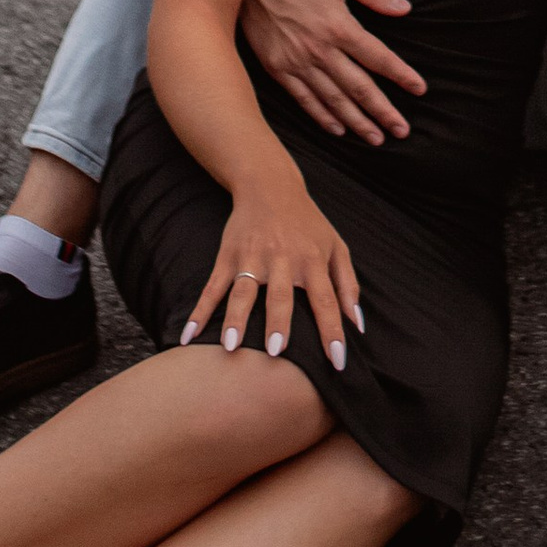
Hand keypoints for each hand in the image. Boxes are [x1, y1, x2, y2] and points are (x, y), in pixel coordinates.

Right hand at [181, 177, 363, 367]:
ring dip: (236, 319)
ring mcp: (251, 257)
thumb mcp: (336, 247)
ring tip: (230, 347)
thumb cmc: (308, 224)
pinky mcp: (228, 256)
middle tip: (276, 352)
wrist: (270, 185)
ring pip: (243, 291)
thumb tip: (357, 326)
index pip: (325, 299)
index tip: (337, 360)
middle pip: (280, 295)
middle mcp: (282, 258)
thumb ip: (348, 285)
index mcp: (312, 259)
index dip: (332, 330)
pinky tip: (189, 336)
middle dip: (278, 322)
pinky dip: (200, 312)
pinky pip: (212, 287)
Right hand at [242, 0, 426, 143]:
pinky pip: (303, 99)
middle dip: (383, 111)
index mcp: (338, 25)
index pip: (378, 57)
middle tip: (402, 131)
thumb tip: (404, 8)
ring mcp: (296, 62)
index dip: (401, 75)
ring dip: (357, 122)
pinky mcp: (277, 68)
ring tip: (376, 139)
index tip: (419, 89)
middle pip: (359, 87)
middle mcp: (319, 49)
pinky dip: (322, 117)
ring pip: (333, 100)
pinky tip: (338, 130)